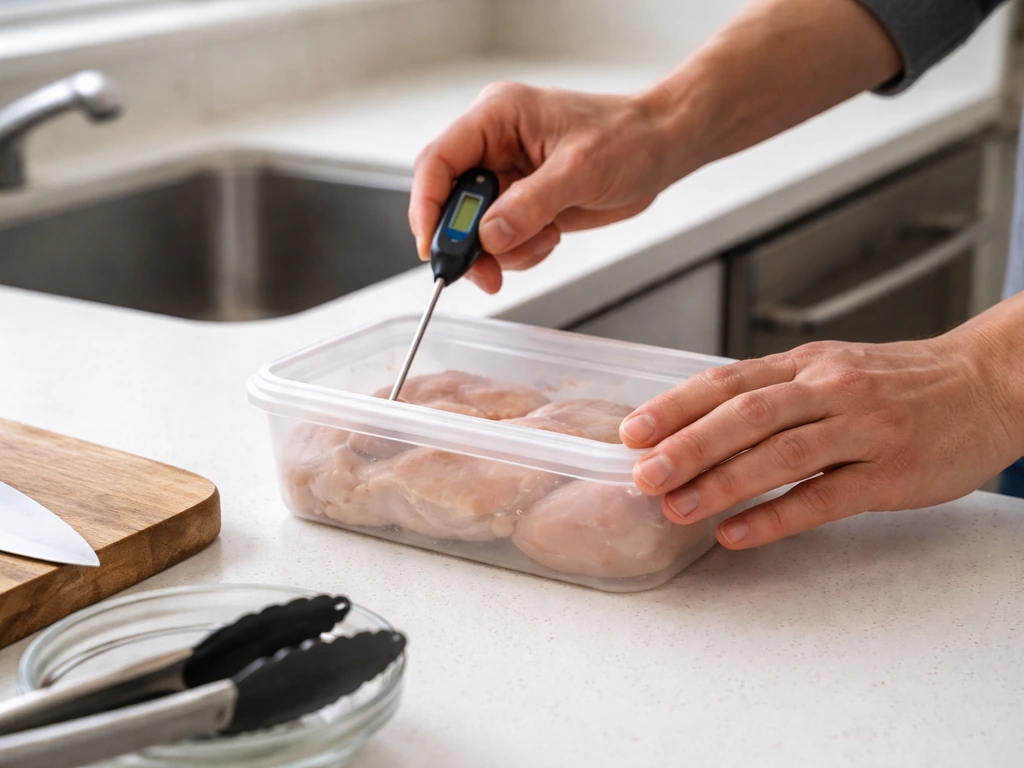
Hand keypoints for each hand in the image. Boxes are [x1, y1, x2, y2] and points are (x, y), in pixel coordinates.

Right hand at [408, 83, 676, 292]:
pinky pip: (500, 239)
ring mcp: (506, 176)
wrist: (661, 148)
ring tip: (544, 240)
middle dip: (465, 242)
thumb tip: (489, 236)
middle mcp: (493, 145)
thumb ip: (531, 205)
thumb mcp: (581, 170)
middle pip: (448, 202)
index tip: (434, 249)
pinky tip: (550, 236)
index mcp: (495, 117)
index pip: (437, 163)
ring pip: (473, 228)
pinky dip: (519, 252)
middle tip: (485, 274)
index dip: (428, 208)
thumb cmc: (629, 138)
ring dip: (501, 251)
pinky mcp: (521, 202)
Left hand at [618, 331, 1022, 549]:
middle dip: (688, 446)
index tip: (634, 431)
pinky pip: (824, 498)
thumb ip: (773, 391)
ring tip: (677, 508)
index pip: (728, 381)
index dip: (677, 406)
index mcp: (806, 365)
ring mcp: (862, 431)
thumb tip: (700, 421)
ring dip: (722, 483)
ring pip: (781, 454)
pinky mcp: (891, 474)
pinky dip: (775, 517)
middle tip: (643, 474)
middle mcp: (829, 390)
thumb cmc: (898, 382)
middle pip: (746, 415)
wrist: (987, 385)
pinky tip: (737, 533)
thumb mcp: (831, 369)